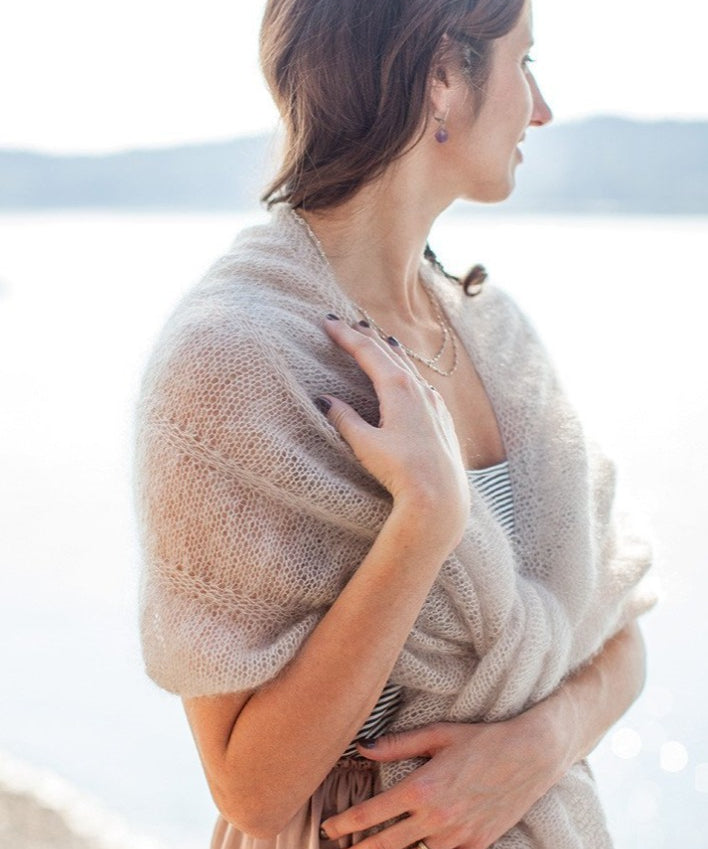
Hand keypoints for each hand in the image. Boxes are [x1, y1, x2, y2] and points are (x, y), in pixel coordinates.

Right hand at [320, 316, 469, 542]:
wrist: (440, 496)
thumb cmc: (401, 470)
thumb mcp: (366, 444)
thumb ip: (345, 419)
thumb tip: (324, 400)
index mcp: (398, 388)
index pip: (367, 352)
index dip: (345, 336)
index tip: (328, 322)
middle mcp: (419, 388)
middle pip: (388, 353)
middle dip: (366, 337)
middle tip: (348, 323)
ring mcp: (434, 401)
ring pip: (408, 366)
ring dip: (389, 351)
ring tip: (378, 339)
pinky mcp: (442, 417)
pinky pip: (421, 382)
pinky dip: (407, 371)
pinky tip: (408, 377)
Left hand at [321, 716, 565, 848]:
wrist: (531, 755)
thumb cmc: (481, 739)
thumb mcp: (437, 734)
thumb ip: (396, 744)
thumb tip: (361, 748)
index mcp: (422, 787)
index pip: (372, 814)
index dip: (344, 824)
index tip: (328, 828)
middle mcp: (437, 818)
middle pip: (386, 845)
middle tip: (341, 848)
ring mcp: (458, 837)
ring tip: (375, 847)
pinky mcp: (477, 846)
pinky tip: (418, 847)